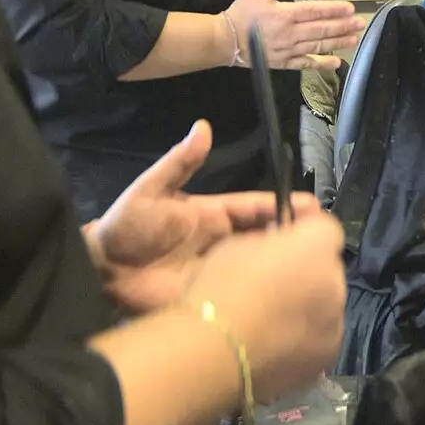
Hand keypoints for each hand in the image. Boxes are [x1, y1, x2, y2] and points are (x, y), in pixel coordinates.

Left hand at [86, 120, 325, 313]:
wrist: (101, 271)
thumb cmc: (127, 227)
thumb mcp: (152, 190)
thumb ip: (179, 163)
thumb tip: (203, 128)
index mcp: (214, 215)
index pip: (257, 208)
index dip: (284, 207)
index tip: (314, 210)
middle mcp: (222, 242)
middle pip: (265, 238)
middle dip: (293, 238)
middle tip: (324, 242)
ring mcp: (218, 271)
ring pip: (259, 267)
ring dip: (283, 266)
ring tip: (313, 268)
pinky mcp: (211, 296)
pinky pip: (242, 295)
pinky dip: (263, 295)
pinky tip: (284, 297)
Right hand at [180, 211, 345, 401]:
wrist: (215, 353)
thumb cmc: (221, 290)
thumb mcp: (237, 244)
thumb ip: (268, 239)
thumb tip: (276, 245)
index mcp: (316, 246)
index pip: (325, 226)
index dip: (304, 229)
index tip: (283, 237)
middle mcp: (336, 281)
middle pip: (327, 268)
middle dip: (306, 270)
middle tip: (273, 282)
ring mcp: (335, 323)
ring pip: (326, 305)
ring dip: (308, 305)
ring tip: (271, 319)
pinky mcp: (327, 357)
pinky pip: (321, 337)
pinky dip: (304, 337)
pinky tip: (276, 344)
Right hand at [226, 0, 364, 70]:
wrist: (225, 41)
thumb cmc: (241, 14)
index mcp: (284, 14)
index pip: (314, 11)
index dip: (333, 10)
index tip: (349, 9)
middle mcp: (290, 34)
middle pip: (321, 29)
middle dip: (343, 26)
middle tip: (360, 23)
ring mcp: (289, 50)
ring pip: (318, 46)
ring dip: (338, 42)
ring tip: (354, 38)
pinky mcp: (285, 63)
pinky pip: (307, 64)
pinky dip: (322, 64)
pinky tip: (336, 63)